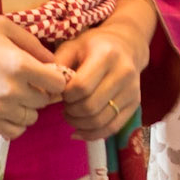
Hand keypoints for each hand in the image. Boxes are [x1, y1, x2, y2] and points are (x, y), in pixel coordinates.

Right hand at [0, 16, 68, 137]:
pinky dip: (17, 122)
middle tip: (29, 81)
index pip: (58, 83)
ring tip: (17, 94)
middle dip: (42, 91)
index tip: (47, 72)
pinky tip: (9, 108)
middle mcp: (11, 90)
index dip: (56, 77)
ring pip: (32, 118)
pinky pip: (15, 132)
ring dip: (29, 107)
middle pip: (45, 101)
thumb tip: (54, 62)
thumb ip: (33, 44)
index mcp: (19, 64)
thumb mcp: (4, 27)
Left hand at [53, 1, 151, 141]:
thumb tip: (43, 93)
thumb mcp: (72, 47)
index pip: (82, 87)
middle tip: (64, 106)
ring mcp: (132, 91)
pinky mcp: (135, 104)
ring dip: (80, 123)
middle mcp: (123, 73)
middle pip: (91, 107)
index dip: (66, 95)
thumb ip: (57, 66)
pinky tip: (79, 130)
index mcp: (106, 55)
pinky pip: (112, 128)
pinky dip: (93, 134)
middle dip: (71, 111)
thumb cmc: (93, 46)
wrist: (126, 46)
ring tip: (71, 115)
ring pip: (101, 121)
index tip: (60, 92)